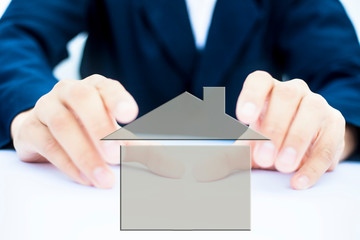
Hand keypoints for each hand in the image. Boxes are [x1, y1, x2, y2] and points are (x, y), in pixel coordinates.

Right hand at [10, 75, 182, 187]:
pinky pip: (47, 143)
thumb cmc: (86, 126)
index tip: (131, 115)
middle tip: (116, 153)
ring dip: (85, 153)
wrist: (43, 127)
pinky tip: (84, 178)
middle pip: (82, 99)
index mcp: (95, 88)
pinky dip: (67, 163)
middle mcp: (69, 91)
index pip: (108, 87)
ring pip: (63, 124)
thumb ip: (144, 150)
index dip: (118, 99)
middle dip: (100, 127)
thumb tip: (174, 169)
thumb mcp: (115, 134)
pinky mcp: (30, 128)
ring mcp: (47, 107)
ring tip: (103, 178)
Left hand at [236, 71, 348, 188]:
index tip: (243, 118)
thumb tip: (202, 172)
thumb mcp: (249, 148)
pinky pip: (328, 141)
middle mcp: (293, 91)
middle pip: (285, 96)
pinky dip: (313, 163)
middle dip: (274, 127)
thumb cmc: (270, 141)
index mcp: (268, 90)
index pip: (259, 81)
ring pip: (311, 112)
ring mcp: (317, 104)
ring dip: (296, 140)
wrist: (303, 148)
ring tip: (283, 166)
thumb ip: (228, 157)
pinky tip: (298, 180)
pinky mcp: (335, 125)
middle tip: (264, 158)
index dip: (251, 96)